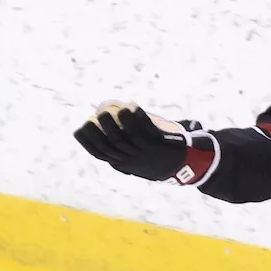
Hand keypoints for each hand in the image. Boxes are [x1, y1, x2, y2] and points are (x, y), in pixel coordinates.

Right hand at [73, 101, 209, 183]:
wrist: (187, 165)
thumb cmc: (157, 157)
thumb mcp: (136, 156)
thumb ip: (120, 141)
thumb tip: (101, 115)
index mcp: (121, 162)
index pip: (97, 153)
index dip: (87, 140)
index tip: (83, 126)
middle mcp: (131, 159)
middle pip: (111, 144)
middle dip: (102, 128)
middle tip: (97, 114)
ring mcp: (145, 152)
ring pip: (127, 136)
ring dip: (119, 120)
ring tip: (115, 108)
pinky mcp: (160, 144)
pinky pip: (146, 129)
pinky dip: (137, 116)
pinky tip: (132, 105)